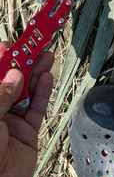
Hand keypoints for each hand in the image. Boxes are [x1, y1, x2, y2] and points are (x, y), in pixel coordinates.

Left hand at [0, 41, 53, 176]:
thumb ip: (1, 95)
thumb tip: (14, 74)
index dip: (1, 59)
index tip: (11, 43)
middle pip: (11, 81)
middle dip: (23, 62)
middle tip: (36, 44)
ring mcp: (11, 122)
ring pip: (26, 91)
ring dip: (36, 73)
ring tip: (47, 55)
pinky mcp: (27, 133)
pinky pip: (36, 108)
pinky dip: (43, 92)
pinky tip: (47, 77)